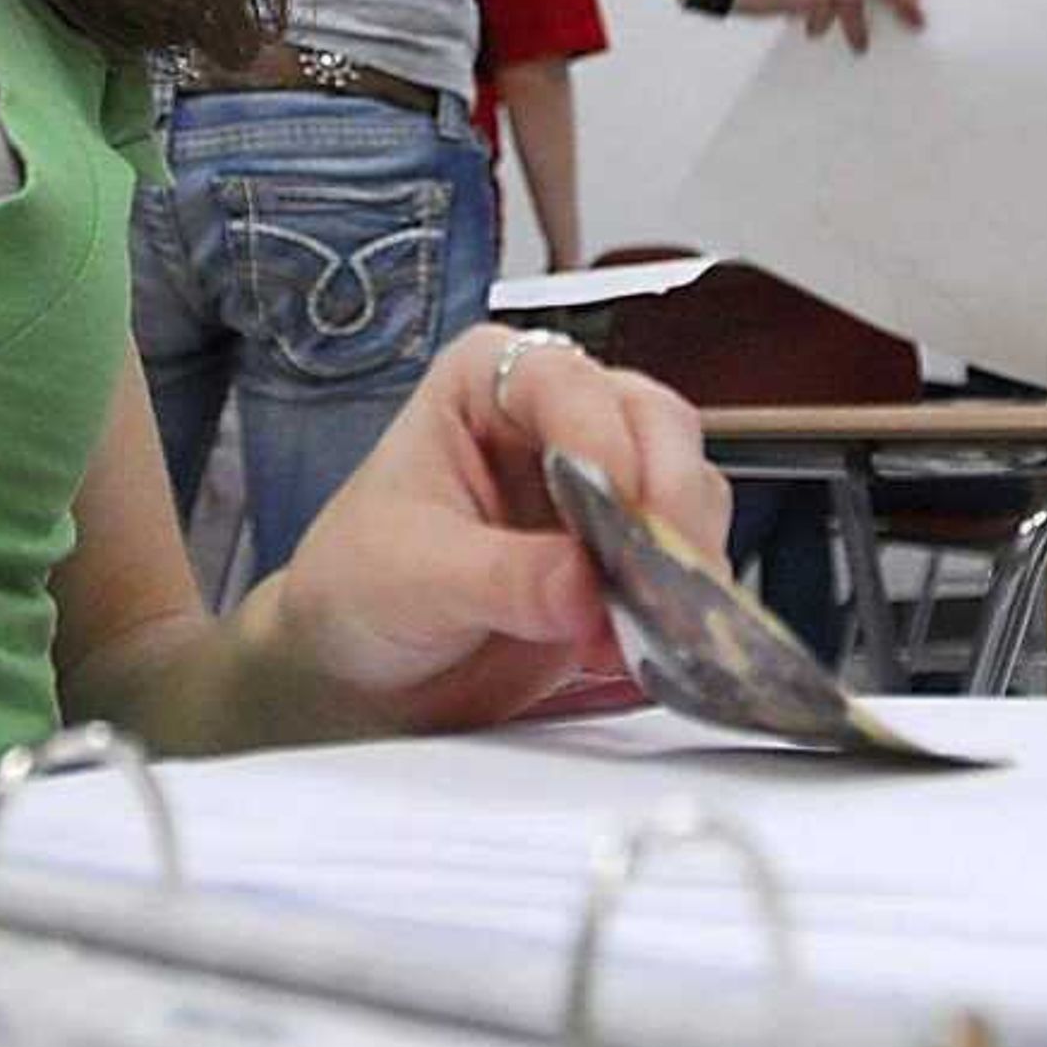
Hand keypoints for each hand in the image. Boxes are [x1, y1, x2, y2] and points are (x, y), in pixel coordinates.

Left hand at [268, 323, 732, 731]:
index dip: (601, 440)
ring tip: (639, 629)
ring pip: (688, 490)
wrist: (358, 667)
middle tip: (655, 580)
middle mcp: (558, 416)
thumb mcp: (413, 578)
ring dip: (681, 562)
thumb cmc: (358, 585)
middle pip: (655, 426)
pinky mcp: (629, 553)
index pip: (567, 382)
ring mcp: (604, 483)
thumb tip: (585, 588)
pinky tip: (644, 647)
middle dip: (665, 505)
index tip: (615, 510)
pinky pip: (688, 561)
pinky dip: (684, 603)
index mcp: (490, 379)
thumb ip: (504, 578)